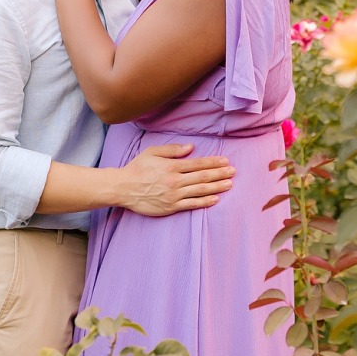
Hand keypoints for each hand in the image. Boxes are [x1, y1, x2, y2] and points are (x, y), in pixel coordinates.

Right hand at [117, 143, 234, 217]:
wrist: (123, 188)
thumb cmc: (137, 168)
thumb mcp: (153, 152)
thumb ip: (172, 150)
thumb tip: (191, 148)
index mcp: (172, 166)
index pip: (198, 163)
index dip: (213, 162)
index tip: (225, 161)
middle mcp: (175, 180)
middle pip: (202, 176)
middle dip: (219, 174)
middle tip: (233, 172)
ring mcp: (174, 195)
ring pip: (200, 190)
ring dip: (216, 187)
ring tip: (229, 185)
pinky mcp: (171, 207)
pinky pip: (191, 204)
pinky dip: (204, 202)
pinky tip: (215, 199)